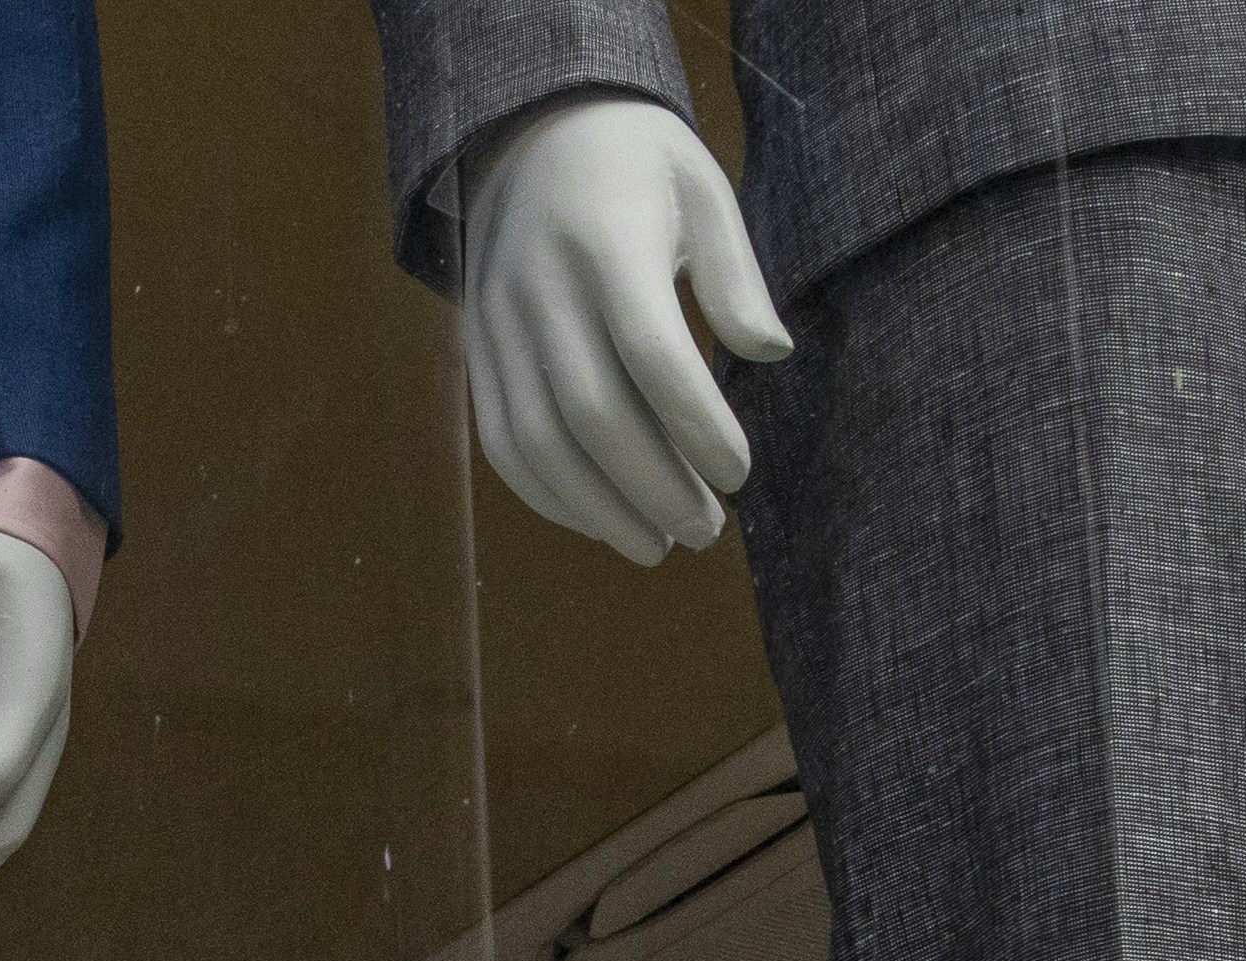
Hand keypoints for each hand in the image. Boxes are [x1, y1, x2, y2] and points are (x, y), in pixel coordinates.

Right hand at [456, 93, 788, 562]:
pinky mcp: (476, 351)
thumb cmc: (636, 165)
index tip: (739, 473)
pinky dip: (550, 496)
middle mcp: (541, 286)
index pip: (651, 352)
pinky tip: (602, 520)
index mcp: (606, 240)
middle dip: (654, 486)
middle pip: (592, 411)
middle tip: (707, 529)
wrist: (528, 131)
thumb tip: (769, 354)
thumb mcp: (703, 190)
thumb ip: (736, 275)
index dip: (697, 425)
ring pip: (539, 440)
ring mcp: (498, 323)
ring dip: (601, 509)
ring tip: (659, 543)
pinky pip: (502, 441)